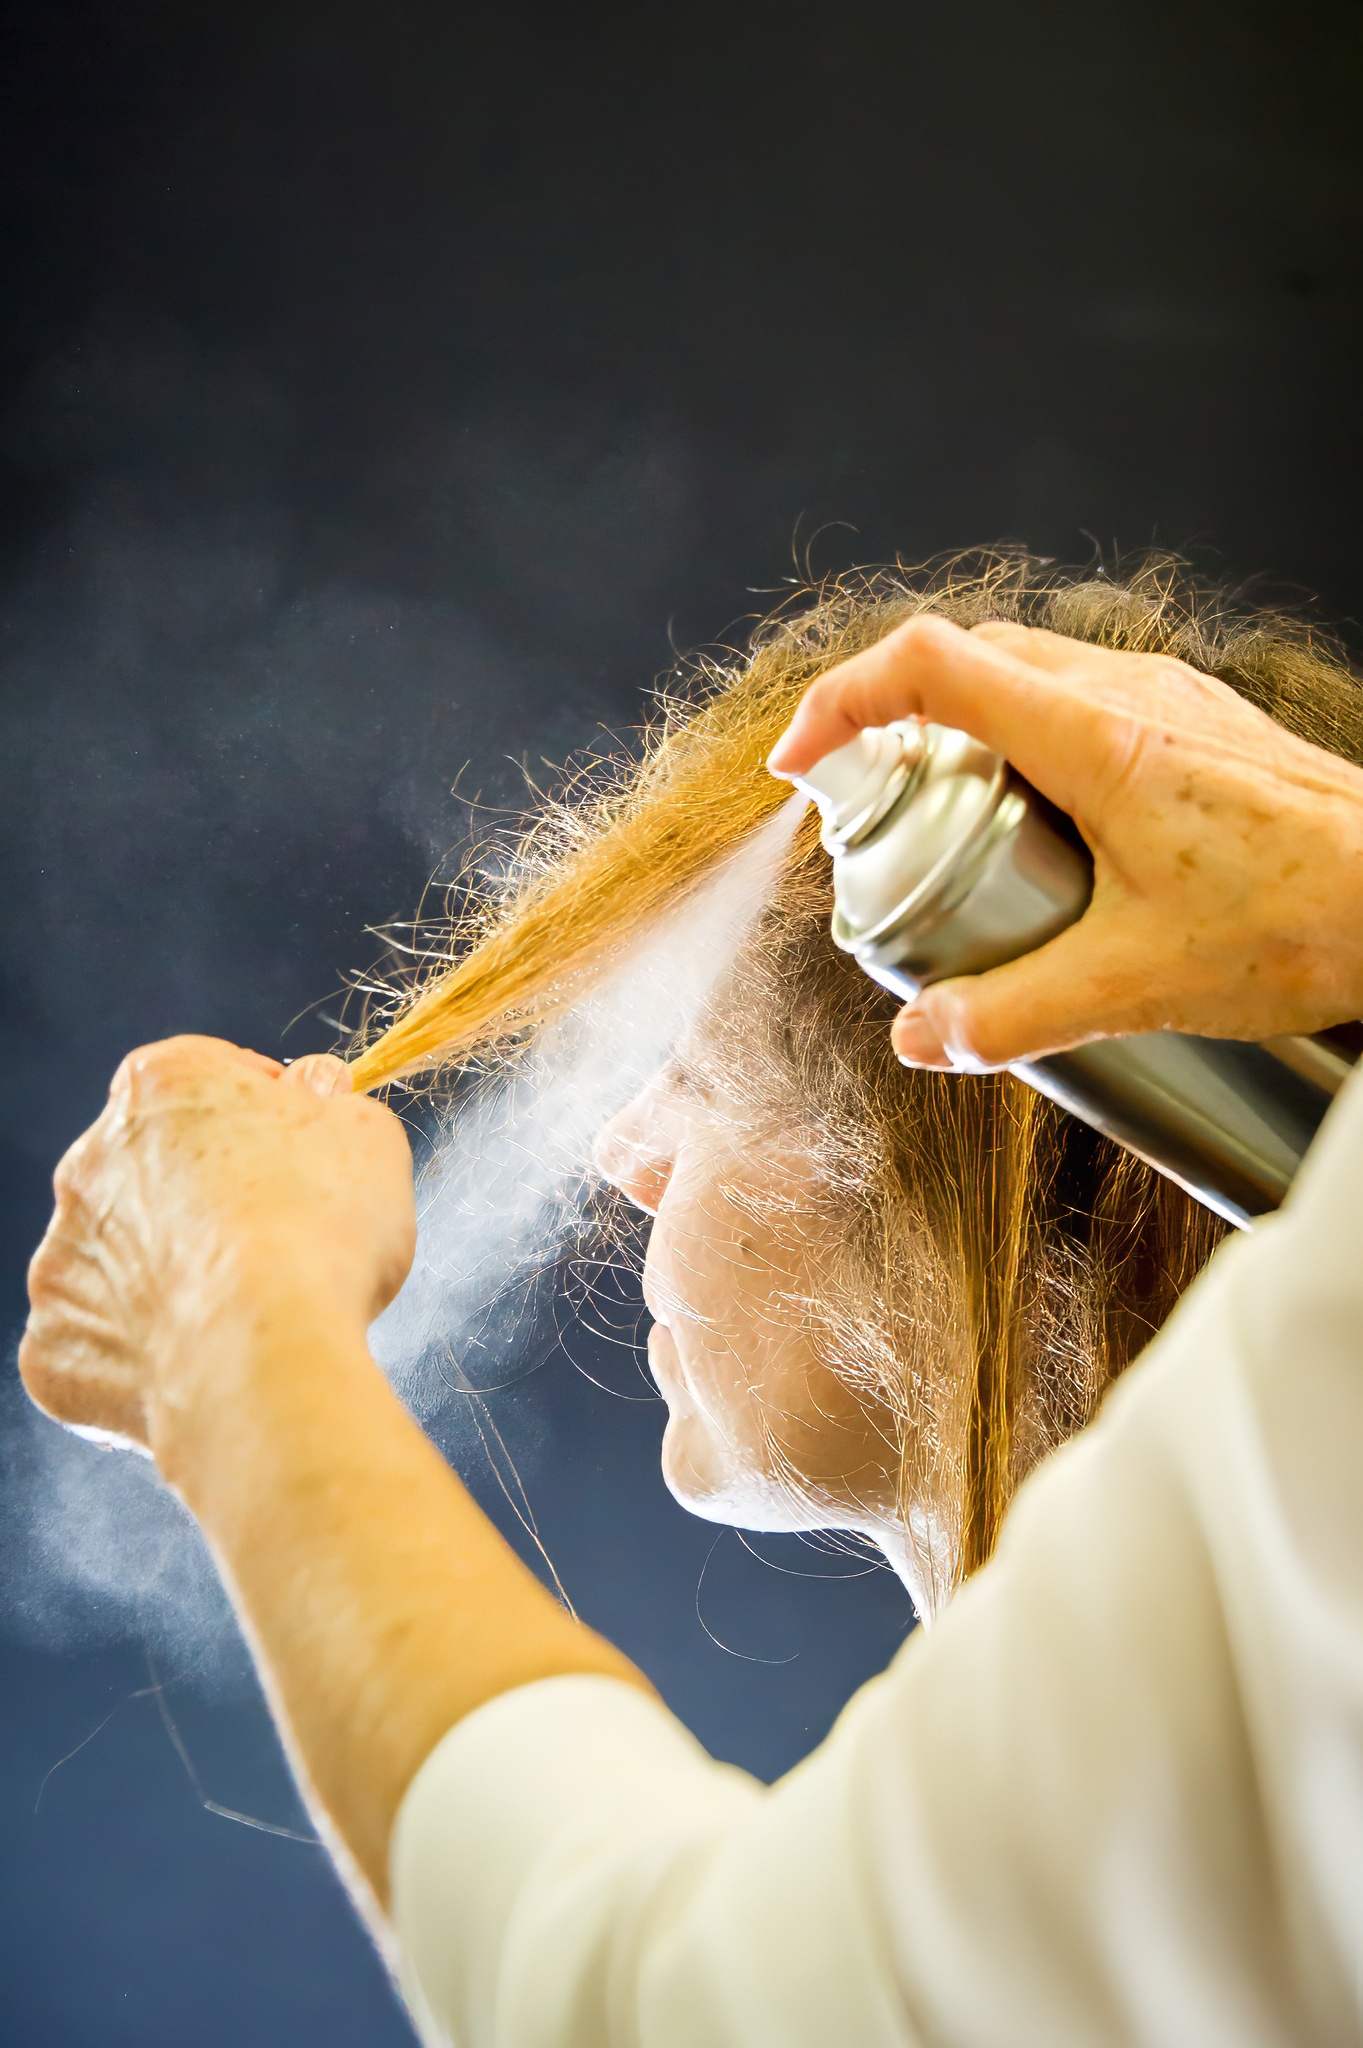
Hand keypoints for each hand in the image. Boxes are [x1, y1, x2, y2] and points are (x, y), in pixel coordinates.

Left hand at [20, 1037, 414, 1468]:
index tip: (301, 1150)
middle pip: (155, 1164)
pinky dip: (141, 1348)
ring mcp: (63, 1253)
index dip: (262, 1111)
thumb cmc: (322, 1232)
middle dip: (206, 1193)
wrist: (266, 1354)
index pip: (208, 1075)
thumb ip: (334, 1102)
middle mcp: (92, 1158)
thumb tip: (316, 1095)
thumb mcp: (368, 1137)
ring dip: (168, 1270)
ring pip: (121, 1254)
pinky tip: (200, 1355)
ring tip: (242, 1308)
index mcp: (161, 1084)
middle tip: (277, 1237)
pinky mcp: (56, 1339)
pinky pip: (99, 1338)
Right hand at [768, 615, 1362, 1067]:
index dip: (842, 699)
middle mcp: (1129, 692)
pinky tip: (1047, 837)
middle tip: (868, 807)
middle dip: (893, 721)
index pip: (930, 662)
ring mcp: (1172, 701)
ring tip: (950, 829)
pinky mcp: (1200, 729)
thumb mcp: (1135, 983)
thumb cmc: (1305, 919)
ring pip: (1031, 675)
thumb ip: (1013, 1015)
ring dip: (965, 730)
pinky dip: (1028, 744)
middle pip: (971, 658)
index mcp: (1096, 732)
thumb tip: (920, 1039)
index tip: (801, 762)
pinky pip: (1084, 704)